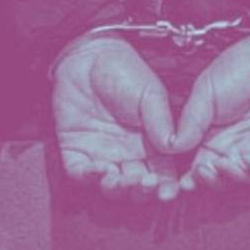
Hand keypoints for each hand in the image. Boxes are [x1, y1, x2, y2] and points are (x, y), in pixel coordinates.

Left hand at [50, 35, 183, 201]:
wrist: (89, 57)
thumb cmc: (125, 72)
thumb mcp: (150, 94)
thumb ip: (161, 121)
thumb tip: (174, 147)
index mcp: (151, 145)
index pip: (162, 174)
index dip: (167, 187)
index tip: (170, 192)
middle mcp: (127, 155)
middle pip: (137, 187)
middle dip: (143, 192)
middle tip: (146, 185)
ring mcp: (101, 155)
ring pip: (111, 186)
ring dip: (119, 189)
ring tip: (123, 180)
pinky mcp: (75, 152)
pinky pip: (81, 174)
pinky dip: (90, 178)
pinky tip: (100, 169)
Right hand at [174, 35, 249, 191]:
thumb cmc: (238, 69)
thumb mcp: (205, 92)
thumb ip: (191, 121)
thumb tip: (172, 147)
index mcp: (213, 138)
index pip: (199, 167)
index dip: (190, 179)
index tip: (181, 182)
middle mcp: (235, 148)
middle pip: (220, 179)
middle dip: (209, 181)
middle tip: (201, 172)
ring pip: (244, 179)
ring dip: (231, 177)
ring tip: (221, 164)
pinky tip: (247, 159)